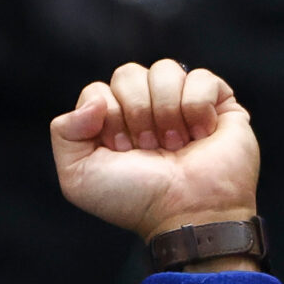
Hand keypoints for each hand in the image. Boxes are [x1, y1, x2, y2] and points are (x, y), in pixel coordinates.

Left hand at [49, 59, 258, 243]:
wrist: (186, 214)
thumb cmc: (136, 200)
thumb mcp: (78, 176)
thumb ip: (64, 132)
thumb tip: (95, 100)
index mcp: (113, 122)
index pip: (99, 90)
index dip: (109, 117)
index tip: (123, 151)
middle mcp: (147, 108)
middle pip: (128, 73)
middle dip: (136, 112)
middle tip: (149, 148)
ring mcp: (183, 103)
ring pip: (165, 69)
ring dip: (166, 111)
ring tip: (176, 145)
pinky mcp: (219, 103)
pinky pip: (202, 77)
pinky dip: (196, 108)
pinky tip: (200, 135)